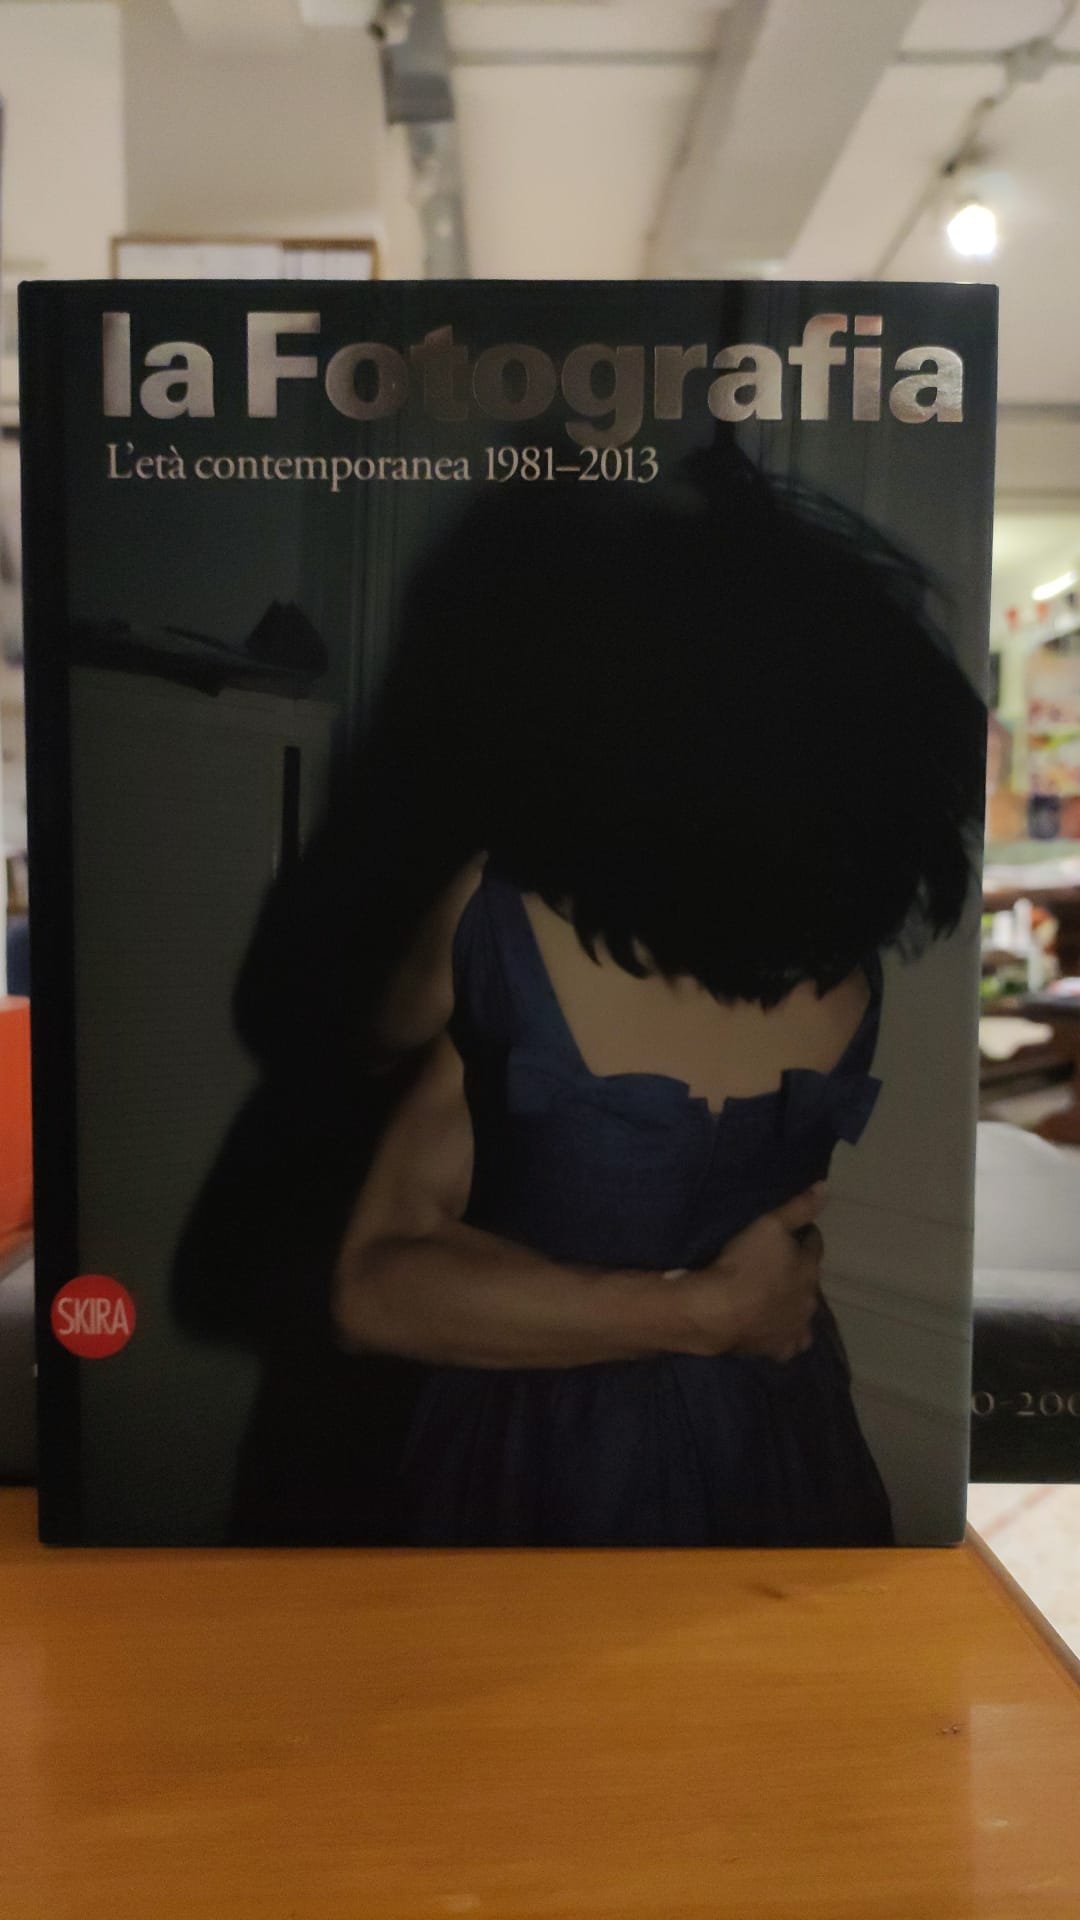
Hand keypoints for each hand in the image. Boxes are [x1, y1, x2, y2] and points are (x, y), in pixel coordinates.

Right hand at [675, 1186, 826, 1362]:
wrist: (718, 1311)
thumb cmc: (743, 1263)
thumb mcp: (769, 1225)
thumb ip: (798, 1208)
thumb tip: (827, 1188)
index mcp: (809, 1268)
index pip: (814, 1245)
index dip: (803, 1236)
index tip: (791, 1233)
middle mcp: (809, 1299)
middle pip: (809, 1280)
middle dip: (798, 1272)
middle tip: (776, 1264)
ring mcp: (796, 1327)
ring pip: (803, 1314)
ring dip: (794, 1305)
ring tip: (775, 1298)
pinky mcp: (779, 1348)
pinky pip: (790, 1344)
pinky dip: (786, 1336)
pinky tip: (774, 1330)